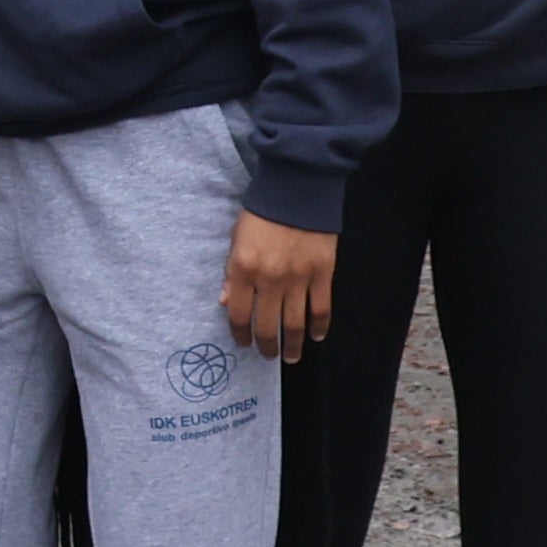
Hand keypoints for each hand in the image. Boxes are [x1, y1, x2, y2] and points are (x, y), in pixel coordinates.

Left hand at [219, 212, 336, 362]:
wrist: (297, 190)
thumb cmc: (261, 213)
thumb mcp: (236, 239)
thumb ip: (231, 272)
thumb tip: (224, 301)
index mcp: (243, 269)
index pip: (238, 314)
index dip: (240, 334)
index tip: (243, 343)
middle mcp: (269, 279)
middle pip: (267, 325)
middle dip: (266, 346)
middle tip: (268, 355)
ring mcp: (298, 279)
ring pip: (295, 323)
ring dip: (293, 344)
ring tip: (291, 356)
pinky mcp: (322, 274)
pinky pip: (321, 309)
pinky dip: (319, 326)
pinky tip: (315, 336)